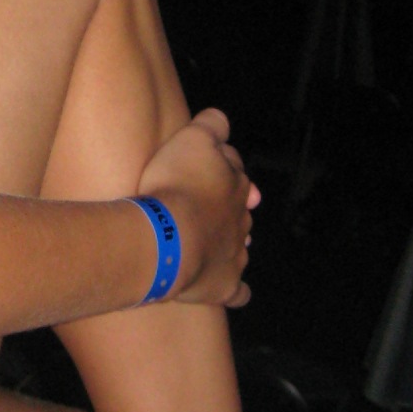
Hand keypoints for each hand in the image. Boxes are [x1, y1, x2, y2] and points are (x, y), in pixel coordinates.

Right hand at [137, 108, 258, 307]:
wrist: (170, 238)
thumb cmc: (176, 185)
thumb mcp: (191, 140)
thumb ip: (211, 125)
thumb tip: (222, 119)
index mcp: (235, 185)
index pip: (235, 171)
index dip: (224, 167)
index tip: (215, 167)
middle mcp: (241, 220)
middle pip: (241, 210)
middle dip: (231, 207)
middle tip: (214, 207)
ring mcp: (235, 255)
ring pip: (242, 246)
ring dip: (233, 243)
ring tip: (218, 242)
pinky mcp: (224, 285)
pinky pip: (238, 291)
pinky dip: (238, 291)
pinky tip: (236, 292)